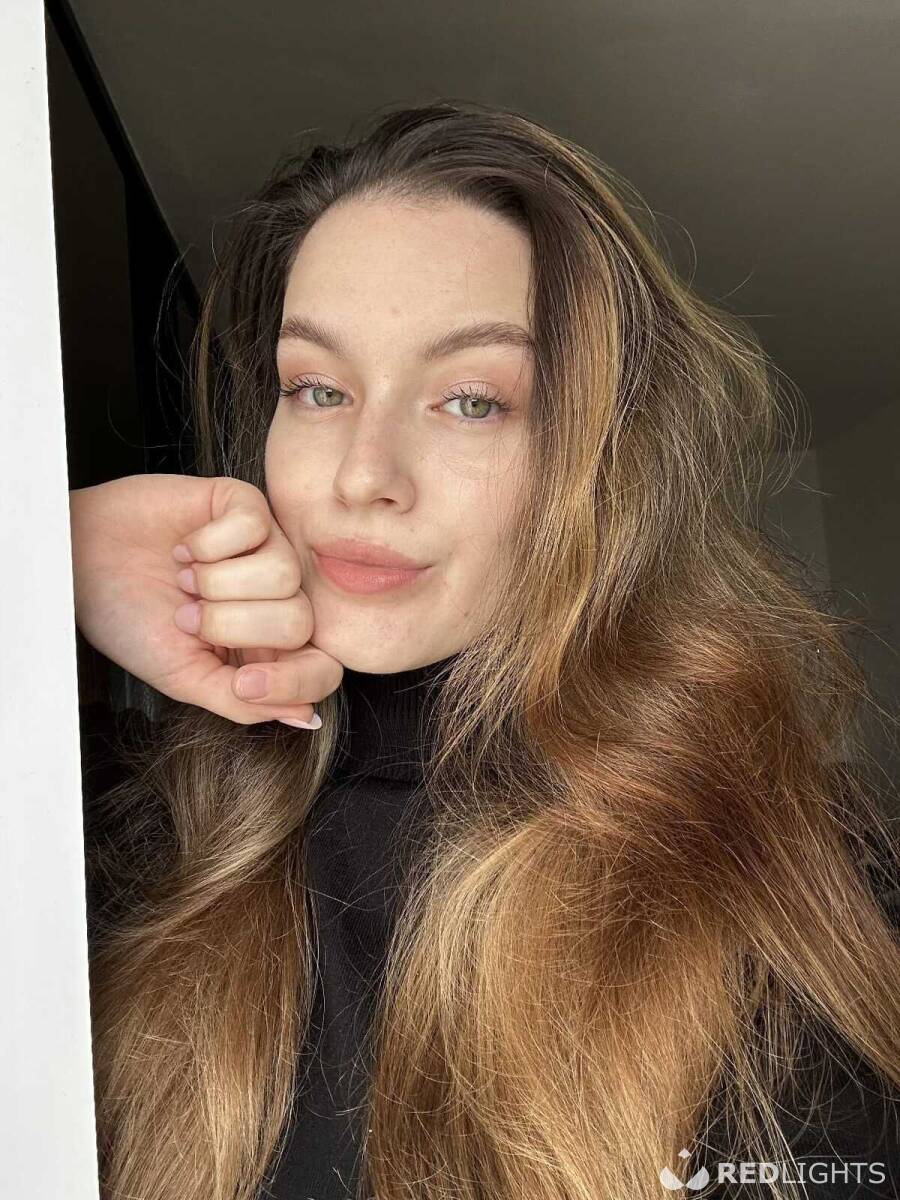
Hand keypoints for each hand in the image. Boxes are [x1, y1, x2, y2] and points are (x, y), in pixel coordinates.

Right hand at [70, 474, 341, 726]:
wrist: (79, 565)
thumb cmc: (130, 619)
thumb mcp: (183, 676)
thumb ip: (243, 701)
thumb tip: (306, 718)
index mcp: (266, 647)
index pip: (322, 670)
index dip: (295, 681)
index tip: (243, 681)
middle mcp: (276, 599)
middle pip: (300, 622)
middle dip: (231, 624)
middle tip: (185, 616)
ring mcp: (266, 549)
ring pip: (284, 574)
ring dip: (216, 582)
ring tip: (183, 580)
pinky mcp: (246, 507)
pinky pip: (256, 527)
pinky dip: (208, 543)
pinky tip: (184, 549)